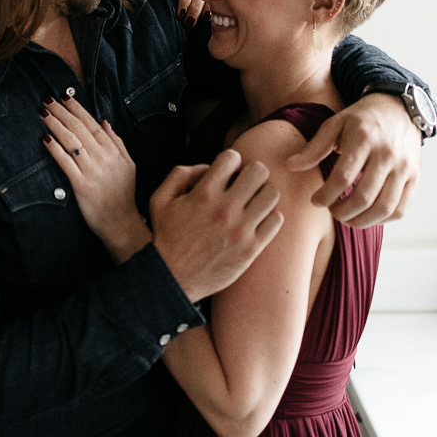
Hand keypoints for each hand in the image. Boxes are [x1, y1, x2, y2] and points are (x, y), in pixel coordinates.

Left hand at [42, 93, 148, 261]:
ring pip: (70, 141)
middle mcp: (103, 158)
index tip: (65, 97)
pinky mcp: (81, 185)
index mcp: (113, 151)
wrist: (120, 222)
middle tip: (47, 99)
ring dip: (55, 124)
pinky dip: (54, 149)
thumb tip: (105, 122)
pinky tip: (45, 138)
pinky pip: (65, 163)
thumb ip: (117, 142)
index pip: (92, 123)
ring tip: (43, 112)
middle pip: (78, 128)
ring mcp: (91, 171)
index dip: (77, 108)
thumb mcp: (128, 165)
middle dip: (61, 111)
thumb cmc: (123, 194)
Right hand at [147, 149, 282, 300]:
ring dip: (263, 193)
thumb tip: (208, 167)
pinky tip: (257, 220)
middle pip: (258, 171)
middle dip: (252, 172)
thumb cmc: (167, 237)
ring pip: (271, 194)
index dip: (230, 161)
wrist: (172, 279)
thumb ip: (180, 174)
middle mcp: (224, 210)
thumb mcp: (160, 199)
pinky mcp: (251, 249)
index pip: (232, 157)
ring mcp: (240, 230)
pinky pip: (276, 220)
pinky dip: (269, 217)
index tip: (227, 173)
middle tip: (245, 183)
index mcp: (203, 194)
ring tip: (253, 201)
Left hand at [281, 93, 420, 226]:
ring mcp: (404, 167)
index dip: (326, 195)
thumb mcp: (335, 124)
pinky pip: (400, 209)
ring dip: (362, 221)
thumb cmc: (362, 119)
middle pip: (364, 197)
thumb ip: (314, 147)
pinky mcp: (415, 177)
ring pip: (384, 208)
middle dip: (343, 212)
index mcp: (364, 138)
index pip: (344, 177)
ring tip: (347, 218)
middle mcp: (388, 154)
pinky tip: (367, 216)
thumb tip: (290, 166)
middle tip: (332, 212)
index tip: (315, 201)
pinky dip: (382, 220)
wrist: (398, 108)